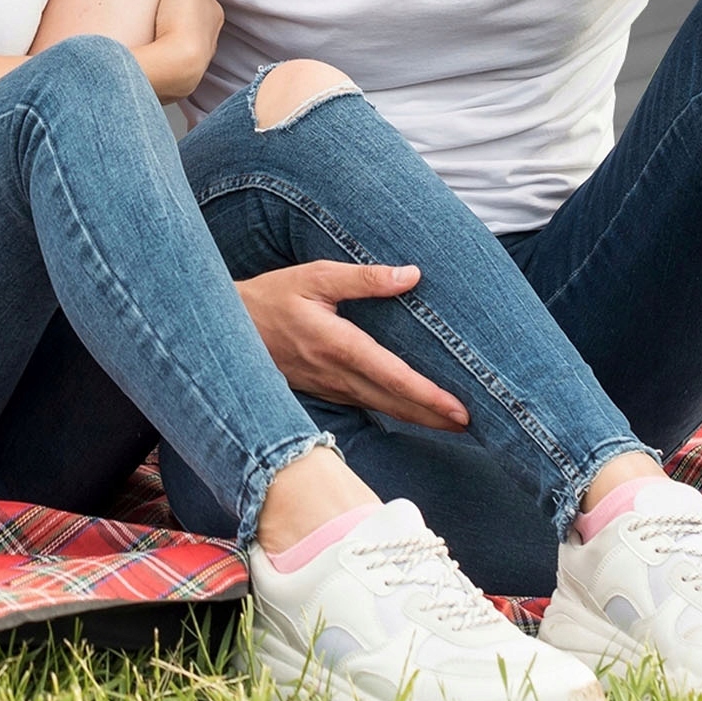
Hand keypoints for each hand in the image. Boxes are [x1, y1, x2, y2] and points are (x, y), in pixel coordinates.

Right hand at [137, 0, 221, 100]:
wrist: (172, 70)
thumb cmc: (180, 22)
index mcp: (213, 16)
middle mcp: (209, 41)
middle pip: (194, 23)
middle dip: (181, 19)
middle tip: (160, 12)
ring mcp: (195, 63)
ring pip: (184, 47)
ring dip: (170, 42)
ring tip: (152, 35)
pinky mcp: (177, 82)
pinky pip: (171, 68)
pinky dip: (163, 63)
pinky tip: (150, 60)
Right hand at [237, 262, 469, 431]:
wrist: (227, 328)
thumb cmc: (273, 296)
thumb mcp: (315, 275)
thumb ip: (364, 278)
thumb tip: (411, 275)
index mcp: (337, 345)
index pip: (393, 376)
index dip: (429, 396)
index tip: (460, 410)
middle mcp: (336, 374)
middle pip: (395, 403)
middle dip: (434, 417)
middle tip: (473, 425)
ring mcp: (329, 387)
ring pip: (382, 408)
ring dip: (418, 418)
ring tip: (454, 423)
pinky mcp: (324, 390)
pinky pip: (366, 404)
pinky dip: (394, 411)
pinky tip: (411, 412)